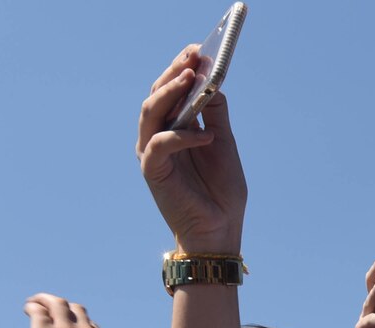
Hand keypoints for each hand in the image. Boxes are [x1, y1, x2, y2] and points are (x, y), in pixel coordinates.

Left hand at [22, 295, 110, 327]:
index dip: (75, 325)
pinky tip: (28, 309)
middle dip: (62, 308)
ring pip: (57, 303)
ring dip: (46, 301)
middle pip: (75, 309)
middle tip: (47, 309)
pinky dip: (33, 305)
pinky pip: (38, 310)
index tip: (64, 327)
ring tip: (34, 304)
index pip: (90, 326)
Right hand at [136, 46, 247, 253]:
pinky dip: (182, 136)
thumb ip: (215, 115)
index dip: (182, 68)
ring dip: (169, 93)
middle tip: (192, 57)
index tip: (198, 49)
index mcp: (175, 127)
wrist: (219, 231)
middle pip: (157, 94)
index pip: (172, 90)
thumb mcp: (224, 144)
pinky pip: (160, 144)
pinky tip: (206, 136)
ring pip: (150, 112)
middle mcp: (159, 135)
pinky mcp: (152, 170)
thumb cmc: (221, 192)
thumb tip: (213, 81)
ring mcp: (153, 152)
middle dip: (174, 72)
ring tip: (191, 79)